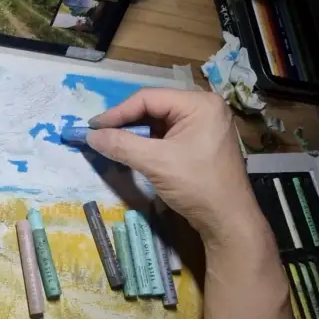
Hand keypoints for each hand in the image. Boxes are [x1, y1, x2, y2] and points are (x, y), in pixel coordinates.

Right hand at [86, 88, 260, 243]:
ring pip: (159, 121)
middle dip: (125, 121)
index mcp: (199, 104)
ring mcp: (204, 125)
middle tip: (100, 134)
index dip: (117, 112)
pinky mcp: (200, 141)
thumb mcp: (155, 163)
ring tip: (111, 142)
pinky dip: (148, 142)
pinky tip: (131, 150)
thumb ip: (121, 145)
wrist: (228, 220)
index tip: (92, 127)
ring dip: (135, 132)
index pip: (148, 98)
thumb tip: (90, 136)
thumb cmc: (197, 185)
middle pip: (154, 107)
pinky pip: (167, 134)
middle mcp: (203, 108)